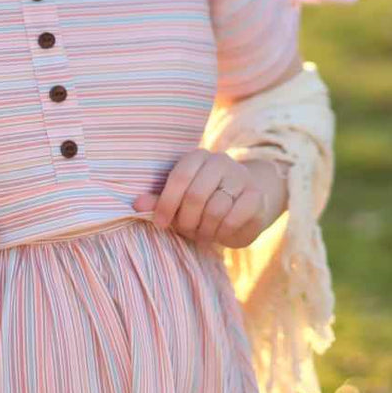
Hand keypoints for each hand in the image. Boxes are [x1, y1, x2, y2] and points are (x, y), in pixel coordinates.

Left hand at [130, 150, 278, 248]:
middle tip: (188, 232)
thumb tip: (136, 204)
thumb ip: (160, 201)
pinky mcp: (255, 195)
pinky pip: (233, 218)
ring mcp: (240, 176)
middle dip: (187, 221)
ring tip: (203, 234)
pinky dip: (223, 232)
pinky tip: (220, 233)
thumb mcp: (181, 201)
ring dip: (205, 230)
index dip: (167, 204)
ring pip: (215, 209)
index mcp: (198, 157)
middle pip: (196, 195)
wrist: (246, 205)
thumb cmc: (206, 203)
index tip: (161, 223)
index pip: (178, 177)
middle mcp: (220, 161)